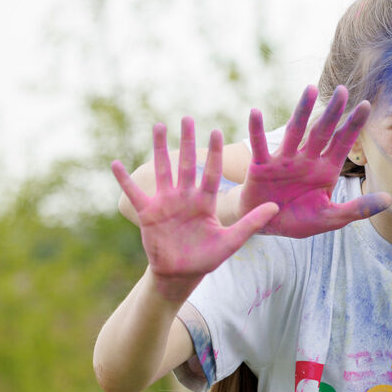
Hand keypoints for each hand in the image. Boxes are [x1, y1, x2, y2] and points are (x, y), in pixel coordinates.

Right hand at [112, 118, 279, 301]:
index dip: (214, 153)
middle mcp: (186, 197)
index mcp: (206, 201)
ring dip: (159, 149)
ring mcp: (166, 203)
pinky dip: (124, 180)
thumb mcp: (231, 240)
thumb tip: (275, 207)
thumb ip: (251, 223)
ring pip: (163, 170)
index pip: (211, 172)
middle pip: (187, 164)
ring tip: (158, 125)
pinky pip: (134, 193)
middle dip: (188, 141)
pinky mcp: (148, 213)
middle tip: (187, 118)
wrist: (181, 274)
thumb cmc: (207, 258)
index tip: (216, 130)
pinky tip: (116, 163)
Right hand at [239, 85, 390, 237]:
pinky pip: (259, 146)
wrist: (267, 226)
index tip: (366, 105)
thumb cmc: (300, 219)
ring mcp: (284, 160)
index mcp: (326, 169)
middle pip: (322, 131)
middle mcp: (307, 160)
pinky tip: (256, 112)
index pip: (343, 142)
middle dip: (333, 112)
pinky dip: (256, 130)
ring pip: (295, 131)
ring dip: (302, 111)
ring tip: (310, 89)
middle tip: (343, 90)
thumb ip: (359, 209)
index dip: (354, 125)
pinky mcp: (261, 167)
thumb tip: (390, 199)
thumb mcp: (332, 217)